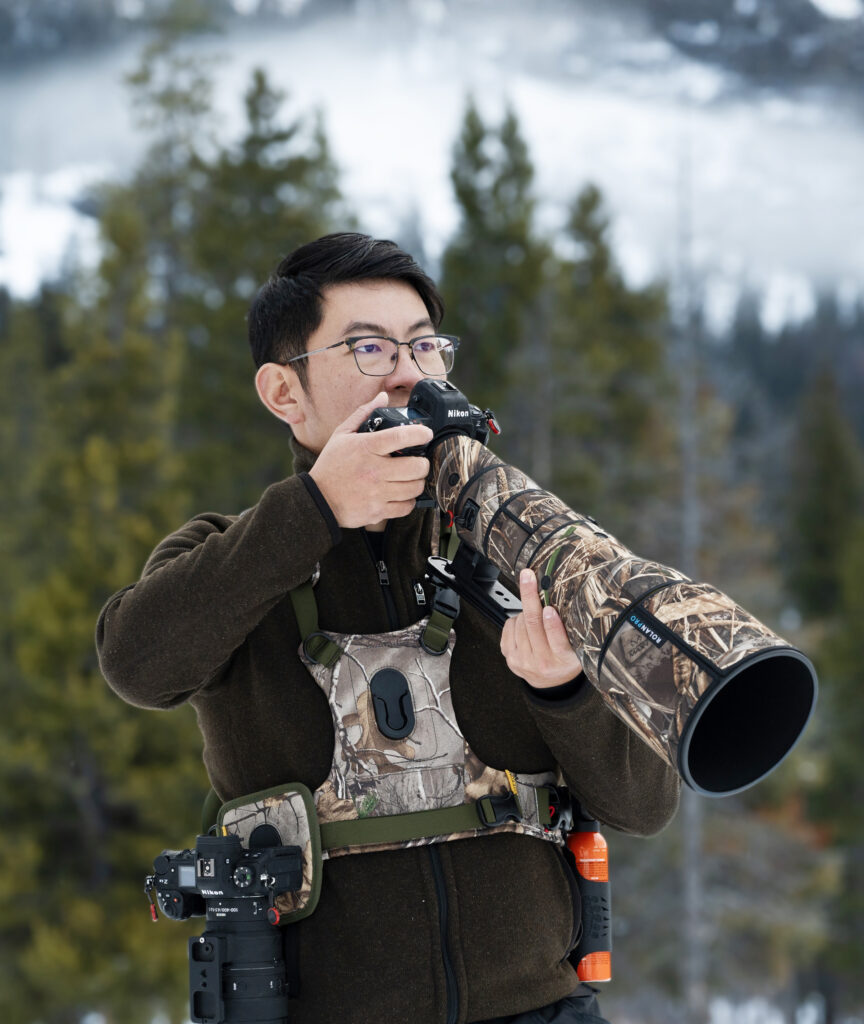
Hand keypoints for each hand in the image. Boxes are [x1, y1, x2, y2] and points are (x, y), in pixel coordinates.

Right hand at [308, 392, 433, 528]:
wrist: (317, 498)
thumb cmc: (331, 466)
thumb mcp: (342, 434)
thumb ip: (363, 414)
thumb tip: (383, 397)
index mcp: (366, 447)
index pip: (402, 437)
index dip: (421, 434)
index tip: (426, 434)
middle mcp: (374, 470)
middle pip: (416, 466)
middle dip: (423, 463)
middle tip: (418, 461)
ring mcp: (377, 492)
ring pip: (415, 488)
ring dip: (417, 482)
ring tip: (410, 478)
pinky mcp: (378, 511)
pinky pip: (406, 507)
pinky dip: (409, 501)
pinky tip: (402, 494)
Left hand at [500, 569, 582, 688]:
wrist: (551, 683)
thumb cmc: (566, 659)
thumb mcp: (577, 647)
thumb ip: (570, 628)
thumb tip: (558, 598)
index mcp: (563, 660)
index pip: (557, 640)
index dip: (552, 624)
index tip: (549, 609)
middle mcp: (542, 662)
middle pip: (532, 625)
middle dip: (530, 597)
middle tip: (528, 578)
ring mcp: (523, 661)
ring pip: (519, 623)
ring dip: (525, 611)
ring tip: (535, 615)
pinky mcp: (509, 657)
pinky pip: (508, 627)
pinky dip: (515, 619)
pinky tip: (524, 624)